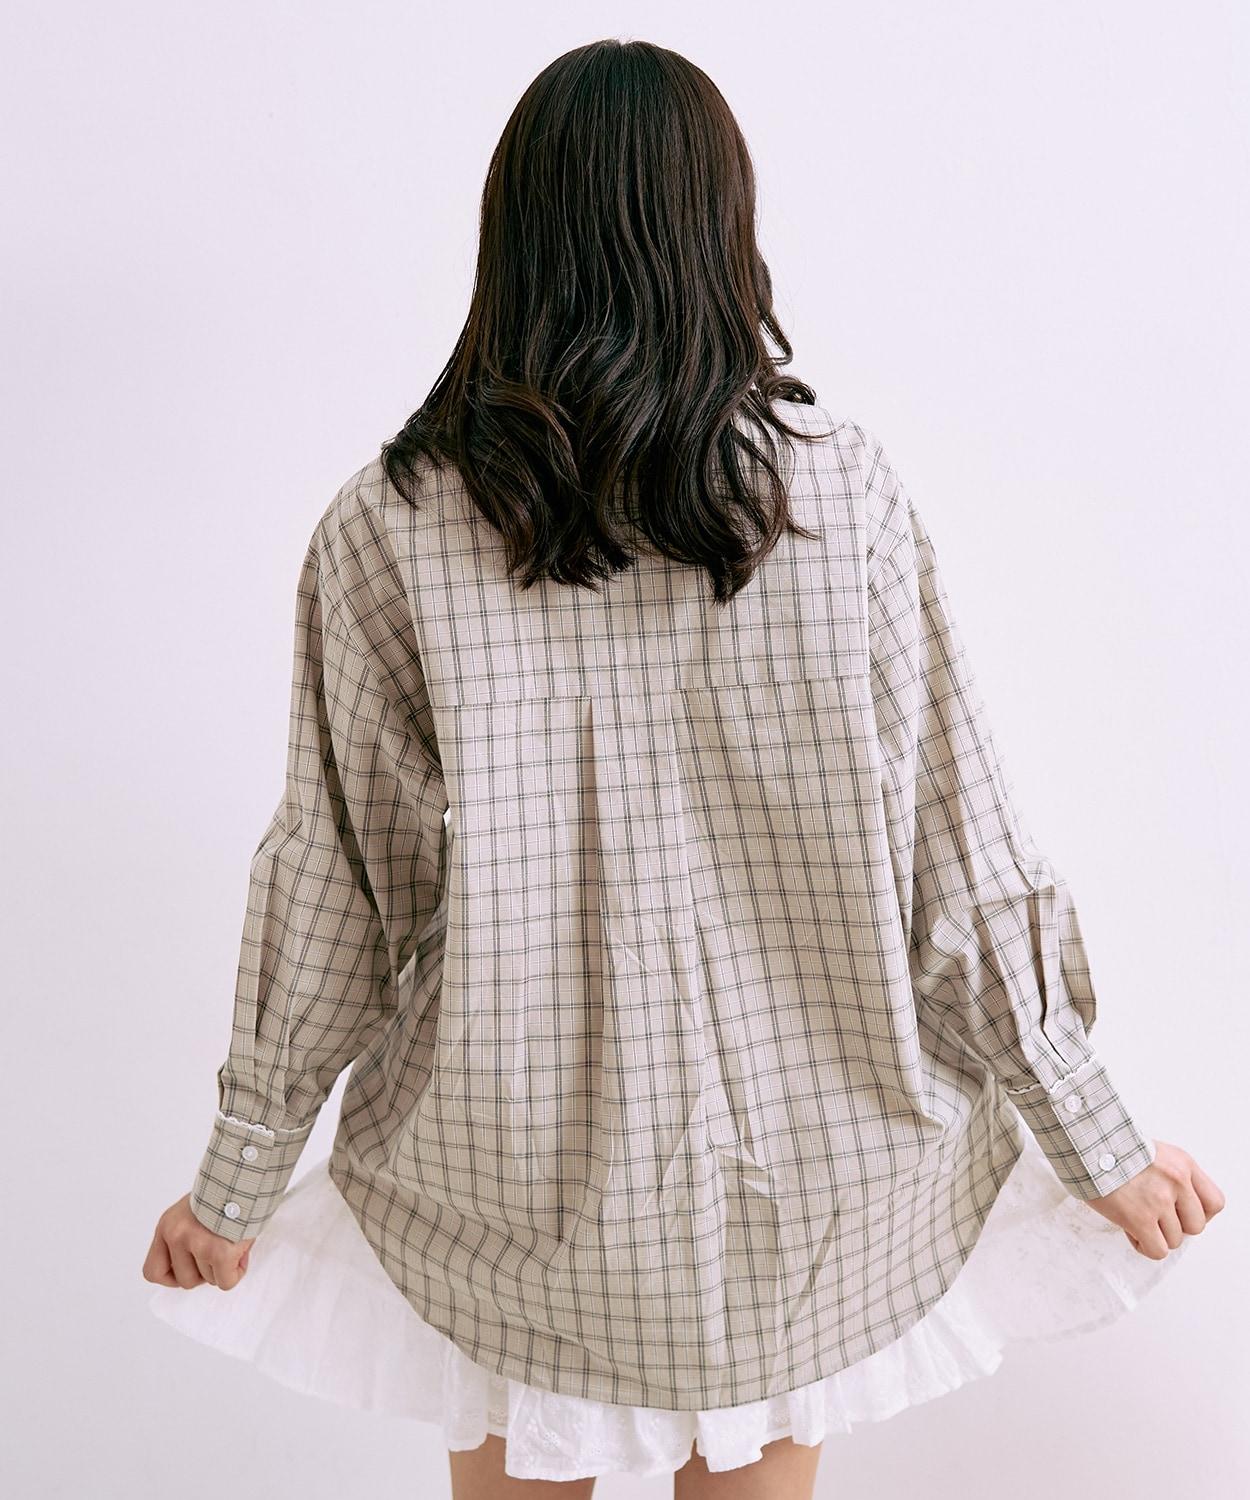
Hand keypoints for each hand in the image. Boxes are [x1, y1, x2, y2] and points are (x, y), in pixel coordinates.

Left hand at [143, 1193, 254, 1289]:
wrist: (246, 1175)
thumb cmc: (225, 1191)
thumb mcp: (193, 1211)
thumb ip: (187, 1238)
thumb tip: (197, 1267)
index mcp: (168, 1226)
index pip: (153, 1271)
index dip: (173, 1277)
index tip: (191, 1268)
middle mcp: (177, 1236)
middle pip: (185, 1280)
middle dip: (205, 1273)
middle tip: (219, 1254)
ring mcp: (197, 1244)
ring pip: (209, 1280)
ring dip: (223, 1267)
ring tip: (233, 1243)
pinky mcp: (220, 1252)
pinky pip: (226, 1281)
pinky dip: (236, 1273)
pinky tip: (241, 1254)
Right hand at [1084, 1140, 1223, 1258]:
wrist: (1084, 1144)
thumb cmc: (1110, 1147)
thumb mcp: (1151, 1151)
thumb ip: (1170, 1176)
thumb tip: (1176, 1207)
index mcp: (1182, 1164)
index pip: (1214, 1202)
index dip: (1198, 1213)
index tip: (1180, 1213)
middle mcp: (1177, 1181)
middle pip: (1195, 1226)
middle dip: (1174, 1226)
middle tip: (1153, 1217)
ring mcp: (1159, 1200)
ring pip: (1174, 1240)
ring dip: (1155, 1235)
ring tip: (1134, 1218)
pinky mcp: (1140, 1218)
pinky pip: (1156, 1250)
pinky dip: (1143, 1245)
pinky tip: (1130, 1230)